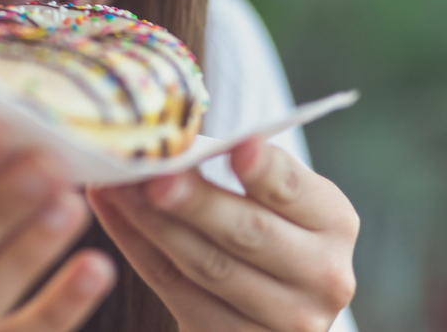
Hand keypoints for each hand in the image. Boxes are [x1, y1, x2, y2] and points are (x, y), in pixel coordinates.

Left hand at [87, 138, 357, 331]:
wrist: (269, 299)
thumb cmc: (264, 222)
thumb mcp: (272, 194)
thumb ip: (239, 164)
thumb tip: (177, 134)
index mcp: (334, 223)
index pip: (294, 191)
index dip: (265, 170)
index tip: (237, 146)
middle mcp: (322, 276)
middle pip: (248, 233)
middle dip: (196, 202)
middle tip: (154, 175)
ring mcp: (283, 319)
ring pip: (206, 266)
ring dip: (153, 222)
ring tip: (117, 186)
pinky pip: (175, 290)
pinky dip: (137, 247)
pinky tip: (112, 211)